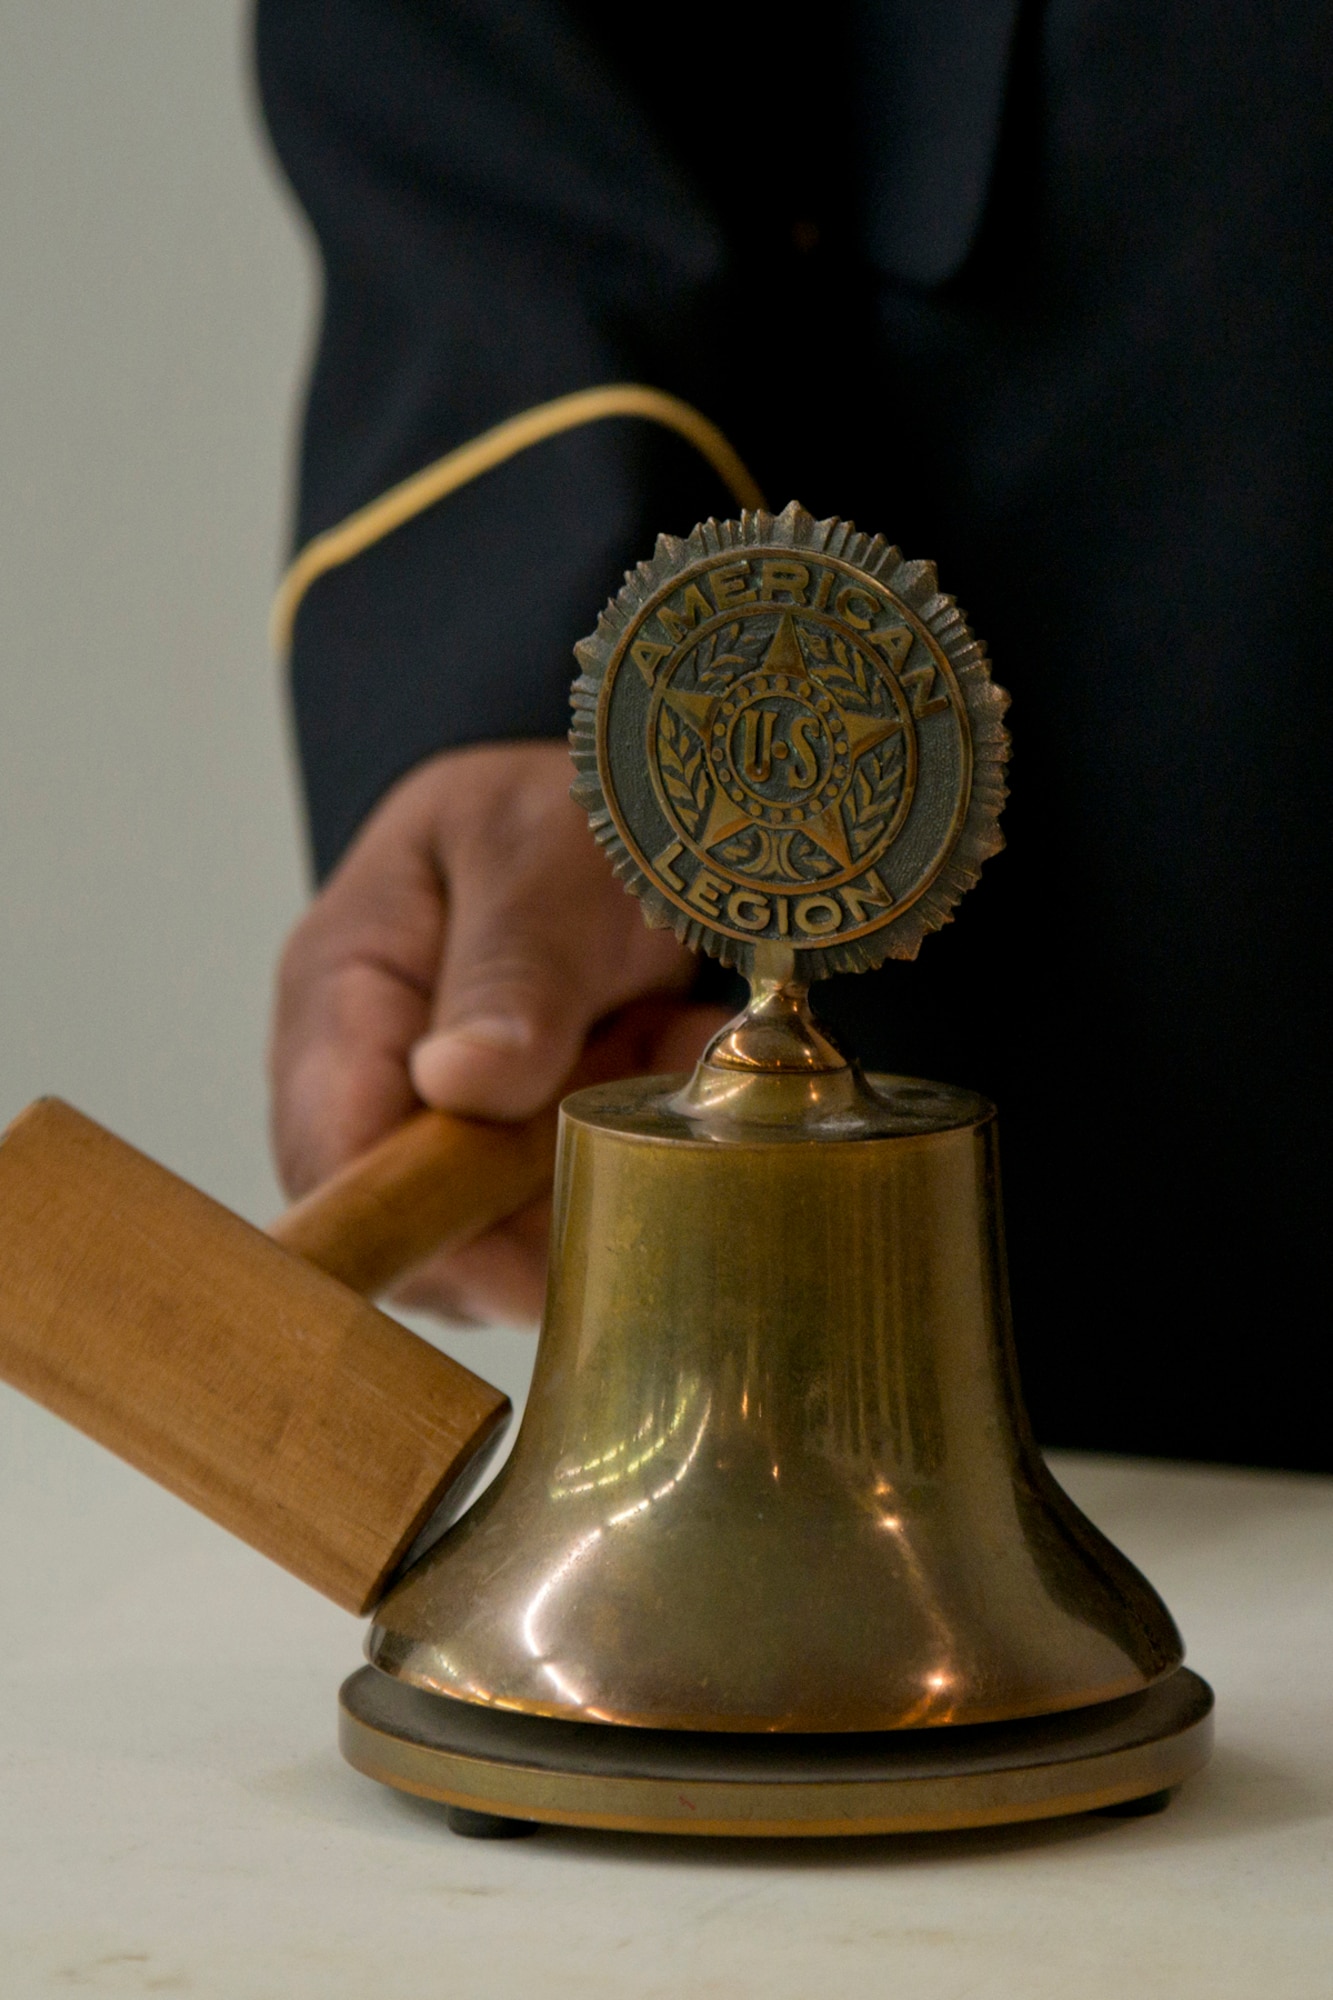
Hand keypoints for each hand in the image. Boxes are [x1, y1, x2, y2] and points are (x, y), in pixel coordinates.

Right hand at [269, 741, 728, 1322]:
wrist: (618, 811)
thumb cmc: (555, 813)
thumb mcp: (543, 858)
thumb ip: (513, 967)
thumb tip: (460, 1086)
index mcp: (341, 992)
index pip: (331, 1150)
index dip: (412, 1225)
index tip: (520, 1259)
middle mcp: (371, 1080)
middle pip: (407, 1224)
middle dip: (529, 1227)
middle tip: (635, 1172)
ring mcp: (443, 1126)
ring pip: (496, 1238)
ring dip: (599, 1186)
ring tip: (666, 1060)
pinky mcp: (514, 1154)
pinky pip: (567, 1208)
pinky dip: (639, 1163)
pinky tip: (676, 1064)